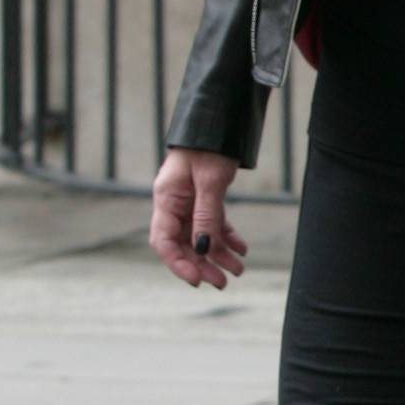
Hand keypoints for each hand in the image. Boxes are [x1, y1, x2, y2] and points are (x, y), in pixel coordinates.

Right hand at [150, 147, 246, 289]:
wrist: (219, 122)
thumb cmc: (210, 147)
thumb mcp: (210, 181)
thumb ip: (206, 215)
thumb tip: (203, 249)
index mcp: (166, 199)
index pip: (163, 241)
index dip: (178, 264)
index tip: (197, 280)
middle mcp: (174, 204)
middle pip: (183, 244)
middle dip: (202, 264)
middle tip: (222, 282)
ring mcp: (189, 202)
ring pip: (200, 236)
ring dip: (218, 255)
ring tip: (239, 270)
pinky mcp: (204, 198)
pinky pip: (213, 224)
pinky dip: (226, 237)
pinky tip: (241, 249)